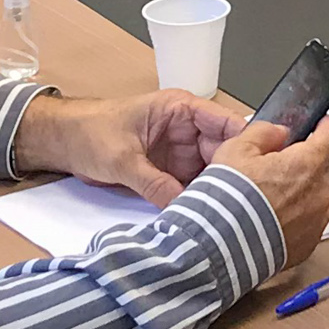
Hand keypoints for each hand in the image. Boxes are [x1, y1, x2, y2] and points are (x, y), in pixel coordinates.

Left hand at [13, 88, 249, 203]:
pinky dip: (201, 202)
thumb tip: (180, 204)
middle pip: (228, 154)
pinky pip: (195, 189)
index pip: (228, 124)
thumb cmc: (89, 131)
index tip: (264, 165)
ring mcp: (183, 155)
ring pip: (214, 175)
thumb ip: (152, 181)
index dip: (249, 143)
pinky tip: (211, 218)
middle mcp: (189, 132)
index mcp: (182, 110)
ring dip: (220, 192)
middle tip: (247, 203)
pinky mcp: (173, 175)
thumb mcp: (121, 157)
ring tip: (233, 214)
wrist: (64, 143)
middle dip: (236, 175)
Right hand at [205, 115, 328, 272]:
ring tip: (274, 196)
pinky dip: (299, 218)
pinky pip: (311, 223)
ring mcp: (317, 221)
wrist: (221, 245)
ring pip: (320, 197)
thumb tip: (278, 132)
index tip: (320, 125)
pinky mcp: (308, 244)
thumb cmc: (229, 200)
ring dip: (305, 191)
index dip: (326, 127)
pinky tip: (274, 218)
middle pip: (325, 168)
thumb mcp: (236, 149)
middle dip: (308, 162)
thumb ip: (264, 132)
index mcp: (307, 164)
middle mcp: (319, 193)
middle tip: (281, 164)